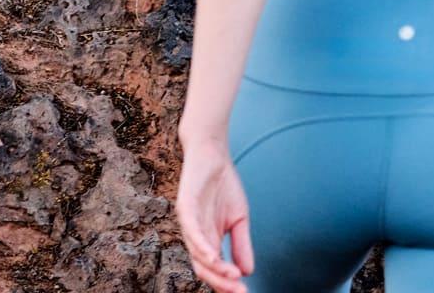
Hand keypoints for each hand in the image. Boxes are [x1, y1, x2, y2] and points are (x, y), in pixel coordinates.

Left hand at [176, 139, 252, 292]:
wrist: (212, 154)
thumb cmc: (223, 186)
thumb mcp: (240, 218)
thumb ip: (241, 244)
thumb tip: (248, 271)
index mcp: (206, 241)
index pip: (214, 269)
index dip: (227, 282)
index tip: (245, 292)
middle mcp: (194, 237)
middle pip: (203, 268)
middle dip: (222, 283)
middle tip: (240, 291)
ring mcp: (187, 224)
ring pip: (198, 255)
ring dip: (215, 269)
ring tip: (233, 278)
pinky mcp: (184, 209)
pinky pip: (192, 233)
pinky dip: (203, 247)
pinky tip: (214, 257)